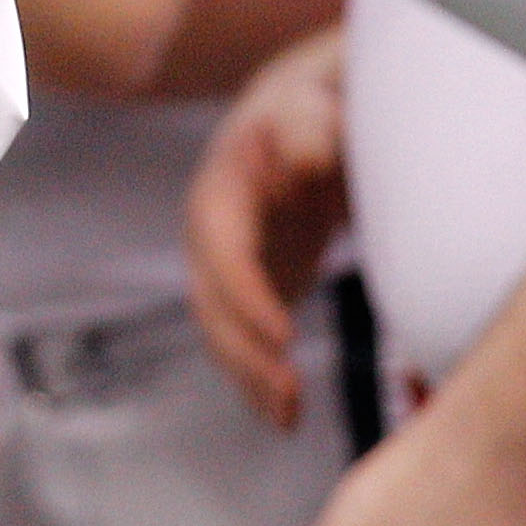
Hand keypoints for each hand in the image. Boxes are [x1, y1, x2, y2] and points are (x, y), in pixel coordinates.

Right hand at [186, 30, 347, 426]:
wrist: (306, 122)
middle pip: (212, 303)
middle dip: (244, 353)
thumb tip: (304, 157)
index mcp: (222, 190)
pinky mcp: (249, 291)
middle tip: (290, 394)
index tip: (283, 335)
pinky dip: (258, 381)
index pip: (223, 249)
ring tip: (290, 418)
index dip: (246, 295)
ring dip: (248, 378)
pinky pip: (242, 343)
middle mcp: (211, 234)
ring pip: (221, 332)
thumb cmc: (315, 112)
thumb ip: (309, 127)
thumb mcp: (312, 107)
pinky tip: (287, 416)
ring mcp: (225, 267)